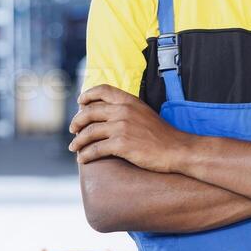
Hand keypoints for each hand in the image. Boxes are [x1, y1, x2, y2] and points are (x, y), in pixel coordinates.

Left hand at [68, 85, 186, 170]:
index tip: (80, 103)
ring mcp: (121, 127)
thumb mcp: (145, 113)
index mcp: (130, 101)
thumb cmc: (162, 135)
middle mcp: (123, 110)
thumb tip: (109, 114)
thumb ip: (128, 110)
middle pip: (89, 112)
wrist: (177, 150)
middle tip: (73, 130)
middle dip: (77, 122)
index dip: (87, 95)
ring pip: (89, 132)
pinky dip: (86, 155)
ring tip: (74, 148)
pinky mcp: (121, 144)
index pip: (102, 90)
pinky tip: (83, 160)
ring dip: (78, 141)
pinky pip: (95, 149)